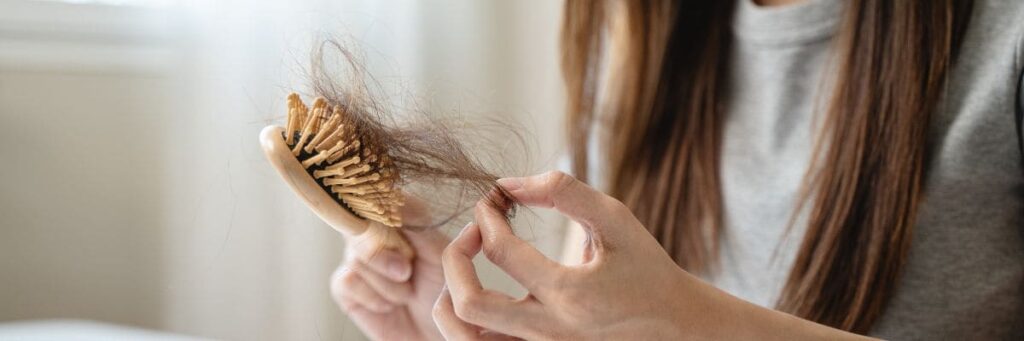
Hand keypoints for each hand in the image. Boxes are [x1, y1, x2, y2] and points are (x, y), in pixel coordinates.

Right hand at [331, 199, 447, 340]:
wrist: (436, 332)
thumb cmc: (444, 292)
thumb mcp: (441, 254)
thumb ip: (419, 224)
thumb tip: (396, 198)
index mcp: (401, 218)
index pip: (381, 197)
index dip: (380, 207)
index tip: (394, 225)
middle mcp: (375, 233)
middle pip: (360, 224)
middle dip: (384, 253)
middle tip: (407, 272)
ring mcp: (358, 257)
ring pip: (356, 257)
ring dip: (387, 283)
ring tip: (407, 293)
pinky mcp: (346, 285)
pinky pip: (348, 280)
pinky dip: (373, 296)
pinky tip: (390, 304)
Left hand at [431, 171, 753, 339]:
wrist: (674, 325)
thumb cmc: (646, 269)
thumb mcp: (617, 220)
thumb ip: (565, 192)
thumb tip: (508, 182)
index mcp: (569, 294)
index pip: (500, 250)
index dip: (487, 215)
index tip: (492, 199)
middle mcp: (548, 331)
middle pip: (468, 304)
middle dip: (455, 258)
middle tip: (472, 233)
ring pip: (464, 337)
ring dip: (451, 296)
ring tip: (465, 266)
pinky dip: (466, 322)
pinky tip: (479, 291)